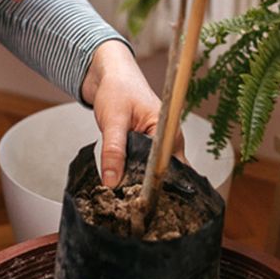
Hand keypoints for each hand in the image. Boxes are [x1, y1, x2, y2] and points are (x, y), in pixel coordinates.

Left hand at [80, 40, 182, 187]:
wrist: (110, 75)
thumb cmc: (118, 88)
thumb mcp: (113, 120)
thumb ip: (113, 151)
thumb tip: (112, 180)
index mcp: (168, 131)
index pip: (168, 166)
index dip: (156, 185)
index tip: (141, 201)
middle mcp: (169, 140)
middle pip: (165, 173)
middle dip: (149, 188)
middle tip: (131, 203)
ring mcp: (160, 144)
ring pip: (154, 172)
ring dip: (140, 182)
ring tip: (126, 198)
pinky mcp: (148, 147)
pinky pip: (145, 167)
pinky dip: (134, 174)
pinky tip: (123, 182)